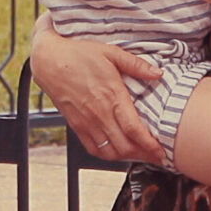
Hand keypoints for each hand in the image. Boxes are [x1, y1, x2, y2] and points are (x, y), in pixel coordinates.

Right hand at [29, 17, 163, 161]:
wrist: (49, 61)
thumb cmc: (79, 55)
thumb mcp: (111, 53)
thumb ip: (136, 65)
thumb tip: (158, 73)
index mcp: (111, 96)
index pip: (134, 129)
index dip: (150, 144)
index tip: (161, 151)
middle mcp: (99, 113)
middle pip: (125, 146)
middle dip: (144, 155)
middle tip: (157, 156)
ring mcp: (86, 122)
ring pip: (110, 151)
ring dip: (127, 157)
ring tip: (140, 154)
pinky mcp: (76, 126)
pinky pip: (93, 149)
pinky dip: (108, 155)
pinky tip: (117, 151)